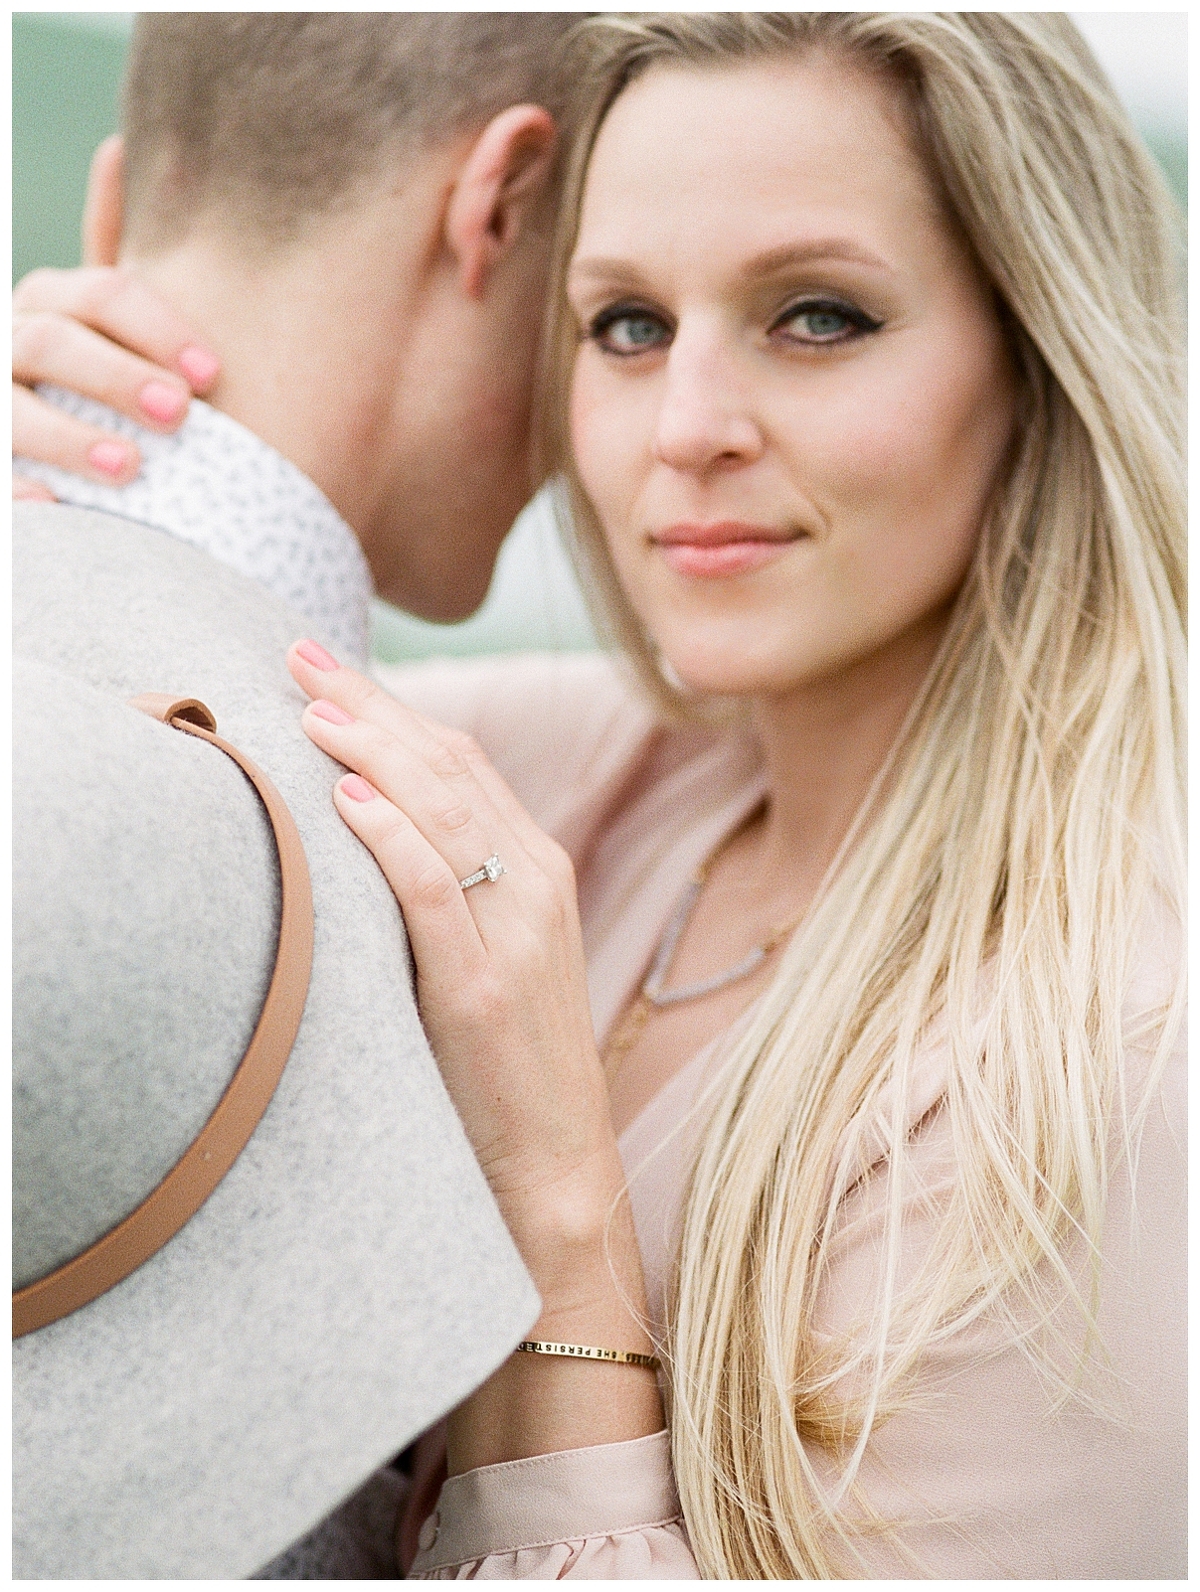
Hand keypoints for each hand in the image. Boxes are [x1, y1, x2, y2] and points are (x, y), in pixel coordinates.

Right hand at [12, 266, 219, 496]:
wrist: (68, 432)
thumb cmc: (116, 391)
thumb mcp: (129, 343)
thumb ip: (141, 302)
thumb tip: (122, 172)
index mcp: (56, 303)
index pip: (104, 295)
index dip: (160, 331)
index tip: (212, 376)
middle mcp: (13, 341)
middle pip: (53, 342)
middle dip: (117, 377)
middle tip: (178, 414)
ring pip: (13, 409)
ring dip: (69, 438)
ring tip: (128, 467)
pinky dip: (19, 488)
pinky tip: (53, 505)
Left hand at [286, 640, 621, 1272]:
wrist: (553, 1166)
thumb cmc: (502, 1067)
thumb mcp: (486, 957)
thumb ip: (445, 889)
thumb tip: (356, 827)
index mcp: (538, 872)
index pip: (463, 762)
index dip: (394, 708)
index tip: (326, 672)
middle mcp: (536, 886)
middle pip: (448, 769)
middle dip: (371, 706)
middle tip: (299, 657)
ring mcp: (516, 935)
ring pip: (445, 813)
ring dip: (372, 752)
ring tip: (310, 708)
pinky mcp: (484, 989)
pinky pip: (437, 892)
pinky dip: (393, 838)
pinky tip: (347, 800)